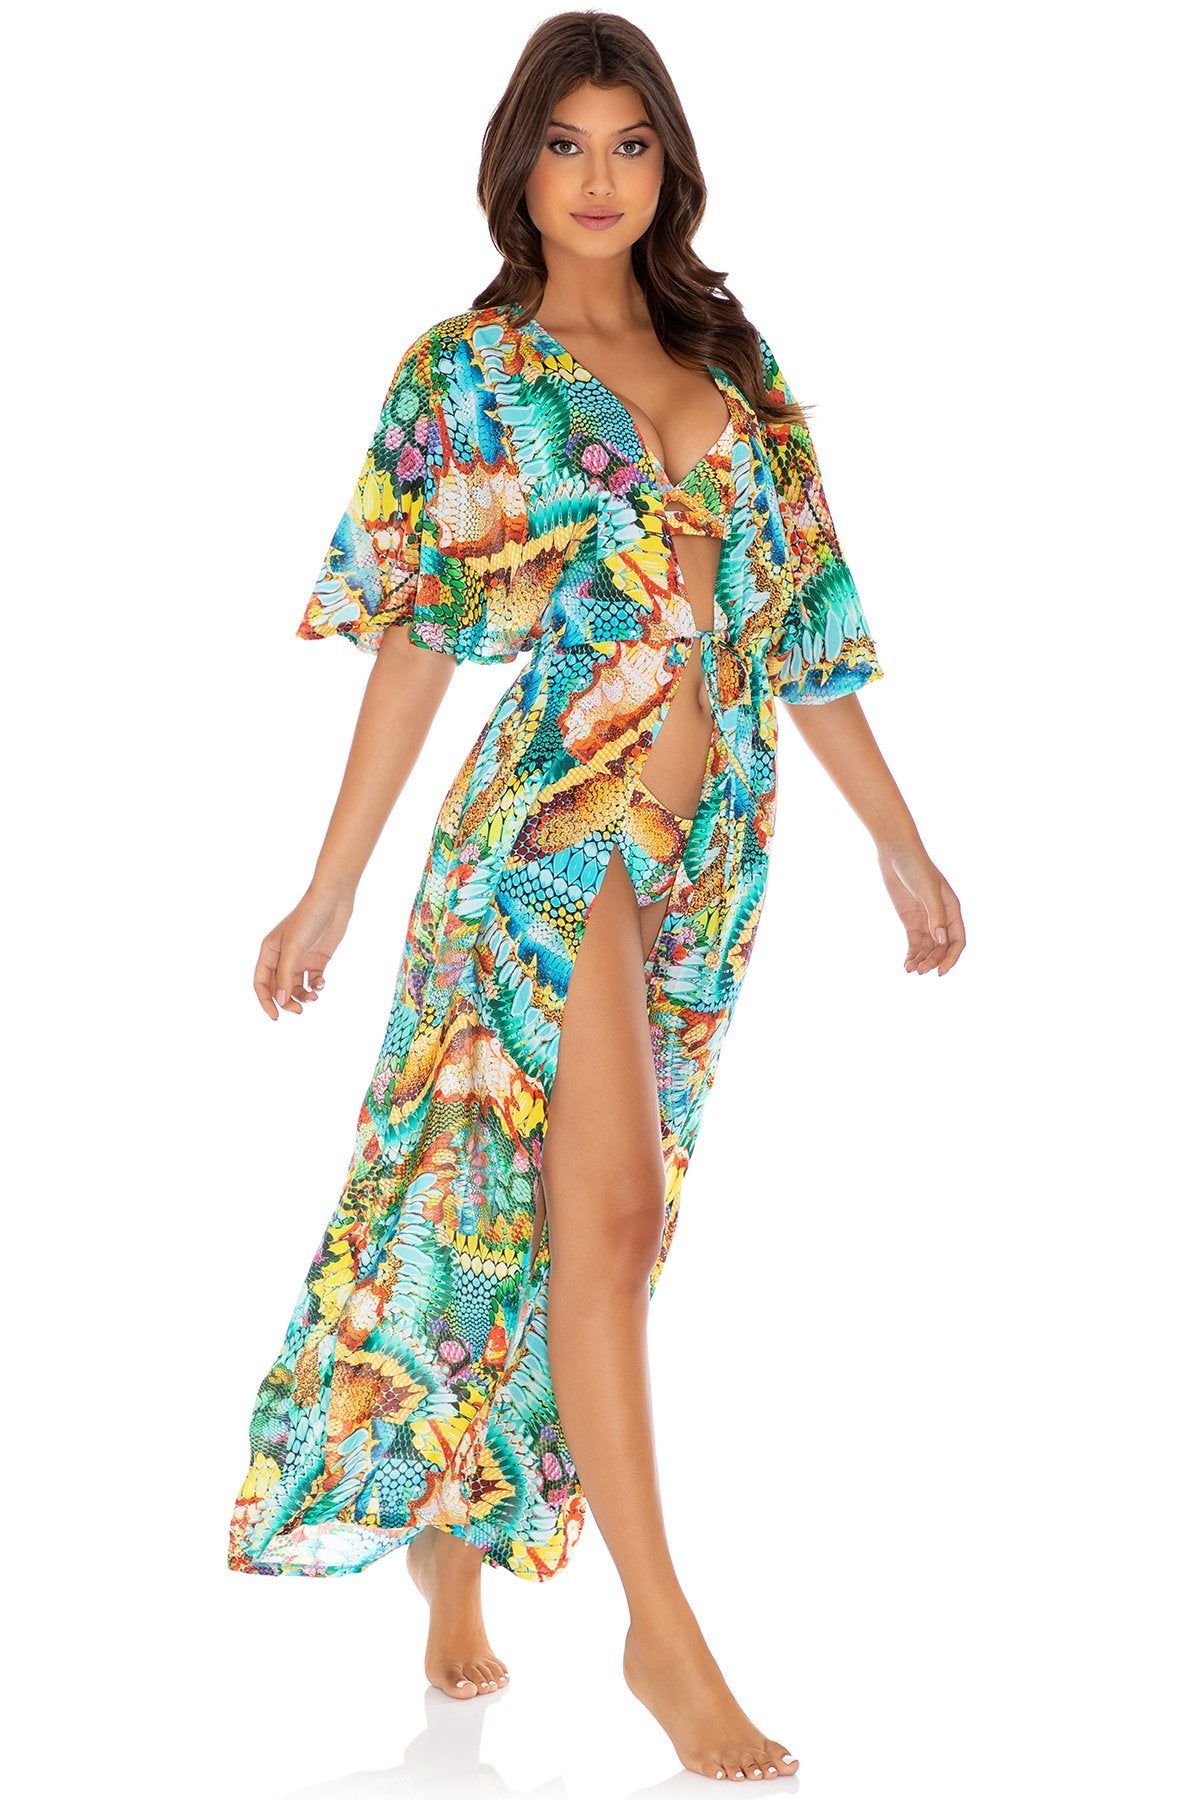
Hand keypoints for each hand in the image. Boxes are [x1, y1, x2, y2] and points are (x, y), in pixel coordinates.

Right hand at [254, 887, 354, 1018]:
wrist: (333, 902)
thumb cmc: (308, 919)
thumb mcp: (294, 949)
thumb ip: (286, 976)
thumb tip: (280, 1000)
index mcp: (269, 952)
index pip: (261, 983)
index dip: (265, 1001)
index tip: (276, 1016)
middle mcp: (283, 957)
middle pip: (279, 988)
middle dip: (287, 1001)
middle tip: (299, 1010)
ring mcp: (300, 959)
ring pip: (296, 987)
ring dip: (303, 996)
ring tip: (313, 997)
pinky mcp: (317, 959)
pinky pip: (312, 980)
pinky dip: (316, 986)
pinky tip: (321, 984)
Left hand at [877, 843, 965, 975]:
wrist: (896, 853)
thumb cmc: (916, 867)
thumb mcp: (927, 889)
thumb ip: (935, 914)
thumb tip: (941, 940)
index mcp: (952, 910)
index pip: (957, 941)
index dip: (951, 958)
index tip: (941, 971)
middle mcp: (941, 917)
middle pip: (941, 948)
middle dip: (933, 961)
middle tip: (920, 971)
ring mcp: (926, 920)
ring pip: (928, 948)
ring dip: (922, 960)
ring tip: (911, 969)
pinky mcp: (911, 921)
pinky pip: (915, 943)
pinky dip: (912, 954)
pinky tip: (906, 965)